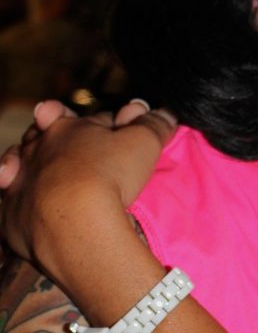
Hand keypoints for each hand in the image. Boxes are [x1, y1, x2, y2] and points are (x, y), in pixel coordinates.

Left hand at [0, 100, 175, 271]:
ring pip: (18, 160)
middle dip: (56, 131)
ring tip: (27, 162)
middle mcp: (38, 148)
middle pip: (47, 134)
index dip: (108, 123)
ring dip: (23, 158)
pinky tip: (17, 190)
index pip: (91, 120)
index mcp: (68, 128)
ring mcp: (22, 178)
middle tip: (59, 130)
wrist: (74, 220)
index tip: (121, 125)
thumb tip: (167, 112)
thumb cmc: (110, 175)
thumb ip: (154, 125)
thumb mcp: (143, 143)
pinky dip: (11, 189)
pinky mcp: (13, 210)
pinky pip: (8, 194)